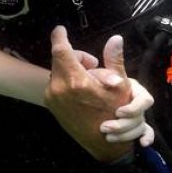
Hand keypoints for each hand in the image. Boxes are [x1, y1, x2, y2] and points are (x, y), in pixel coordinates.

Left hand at [45, 26, 153, 160]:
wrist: (103, 143)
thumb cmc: (115, 113)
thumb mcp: (121, 86)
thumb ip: (115, 60)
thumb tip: (116, 38)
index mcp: (76, 81)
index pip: (60, 50)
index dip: (60, 36)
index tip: (61, 29)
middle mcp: (59, 88)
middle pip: (60, 59)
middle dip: (74, 56)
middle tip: (92, 64)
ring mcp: (52, 97)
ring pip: (58, 71)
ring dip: (71, 70)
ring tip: (89, 81)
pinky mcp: (50, 104)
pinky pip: (56, 83)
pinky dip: (66, 81)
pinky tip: (81, 91)